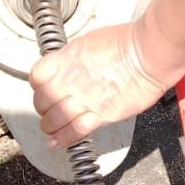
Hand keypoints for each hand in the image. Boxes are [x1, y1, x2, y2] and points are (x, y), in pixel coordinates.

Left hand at [29, 22, 170, 147]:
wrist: (147, 54)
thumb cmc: (127, 43)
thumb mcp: (90, 40)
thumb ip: (75, 57)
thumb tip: (70, 64)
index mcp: (67, 59)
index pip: (37, 76)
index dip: (37, 85)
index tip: (42, 89)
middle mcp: (71, 80)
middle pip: (42, 100)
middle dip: (42, 107)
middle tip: (47, 110)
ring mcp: (84, 99)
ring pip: (54, 119)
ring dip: (49, 126)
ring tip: (51, 128)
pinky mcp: (100, 115)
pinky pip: (74, 131)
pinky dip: (63, 139)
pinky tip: (56, 143)